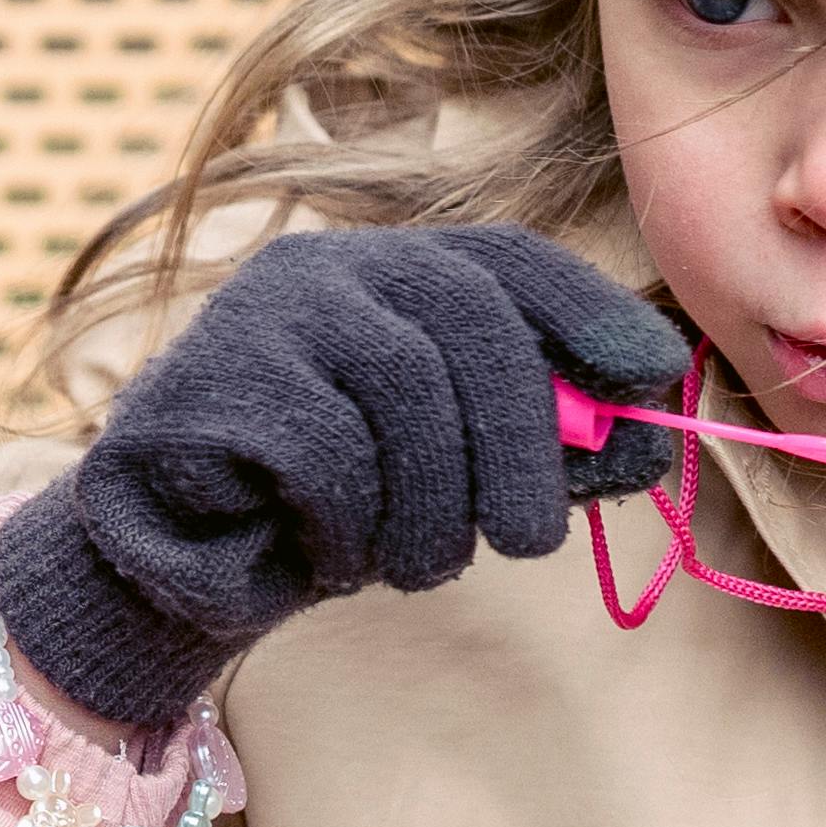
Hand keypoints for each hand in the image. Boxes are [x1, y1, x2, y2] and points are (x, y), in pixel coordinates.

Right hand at [0, 225, 691, 734]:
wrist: (170, 557)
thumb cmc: (324, 509)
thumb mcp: (450, 477)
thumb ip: (541, 450)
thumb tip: (655, 440)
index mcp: (393, 273)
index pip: (507, 261)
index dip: (588, 313)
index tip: (650, 379)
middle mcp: (330, 266)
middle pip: (470, 320)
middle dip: (520, 440)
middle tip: (529, 542)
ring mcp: (264, 310)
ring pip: (402, 385)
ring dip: (429, 504)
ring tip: (413, 565)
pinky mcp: (212, 377)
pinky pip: (327, 448)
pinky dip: (349, 520)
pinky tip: (329, 551)